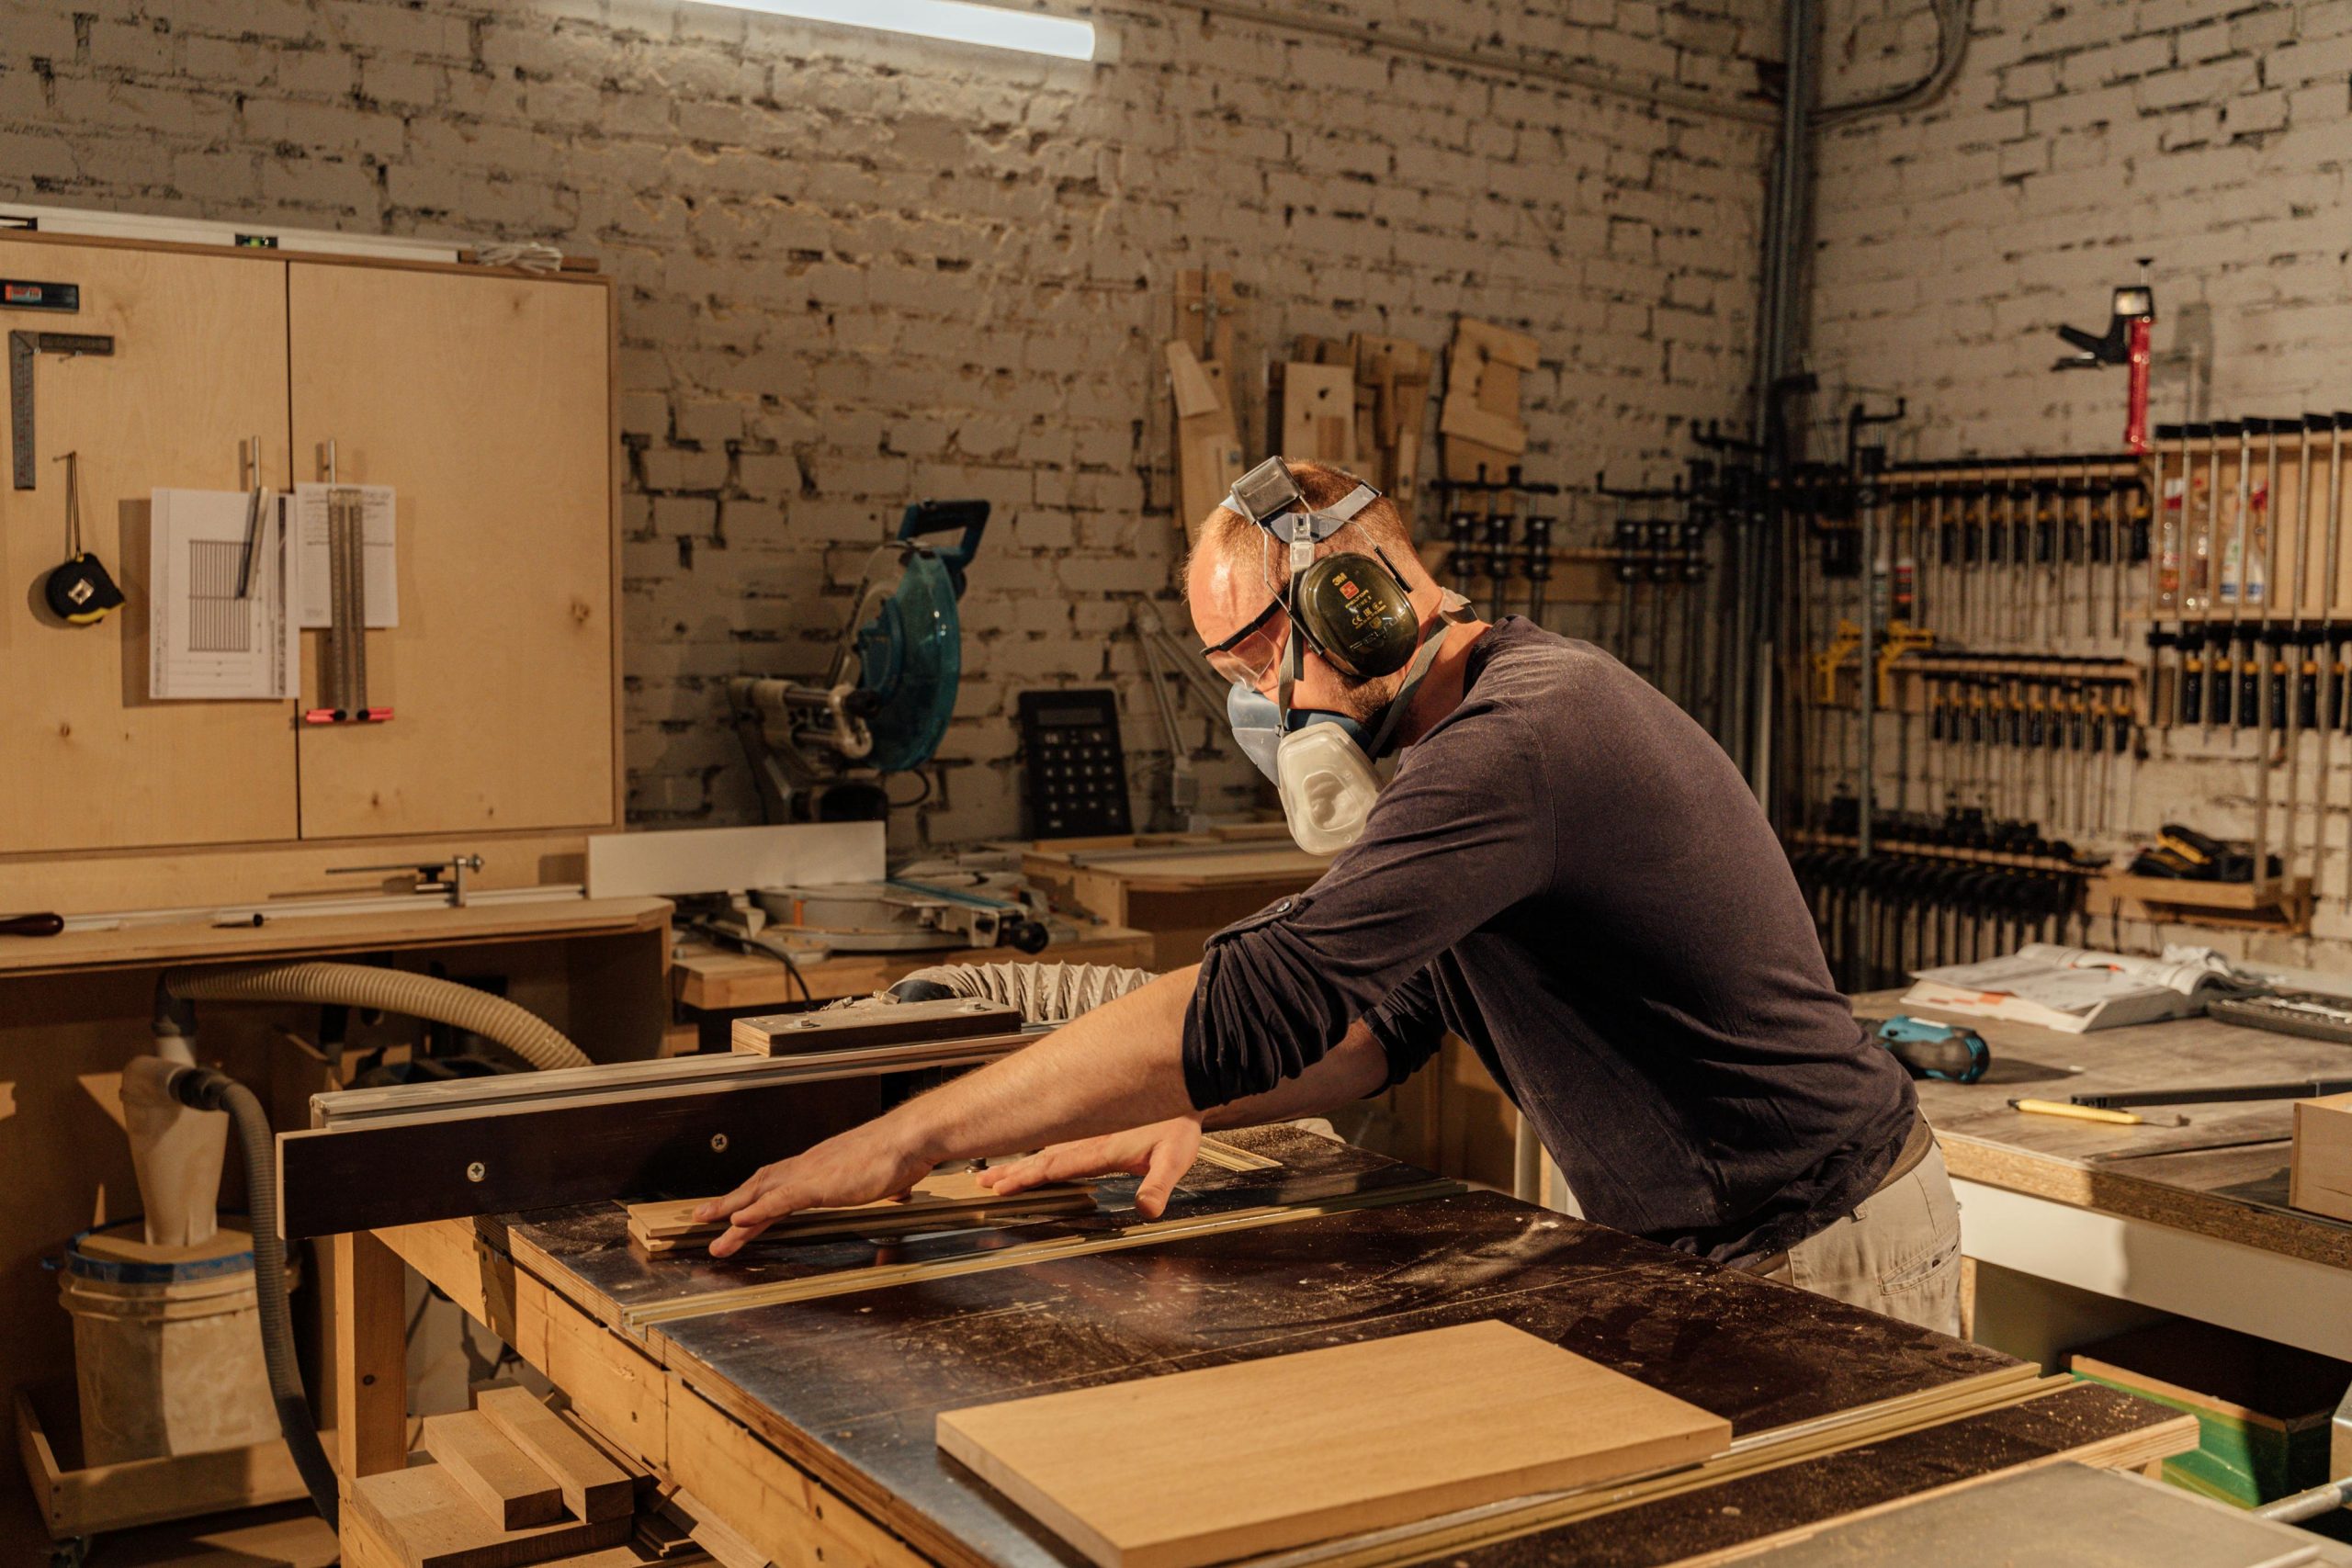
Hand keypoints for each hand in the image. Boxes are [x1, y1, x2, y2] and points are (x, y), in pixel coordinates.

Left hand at [693, 1128, 933, 1257]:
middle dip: (729, 1202)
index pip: (779, 1181)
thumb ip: (888, 1184)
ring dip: (730, 1209)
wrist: (912, 1138)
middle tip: (702, 1217)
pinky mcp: (818, 1185)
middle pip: (759, 1185)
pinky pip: (779, 1200)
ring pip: (760, 1193)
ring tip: (706, 1223)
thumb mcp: (891, 1174)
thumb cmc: (905, 1154)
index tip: (737, 1207)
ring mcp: (811, 1174)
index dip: (754, 1193)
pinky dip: (756, 1211)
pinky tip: (737, 1220)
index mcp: (822, 1164)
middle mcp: (810, 1165)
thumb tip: (901, 1190)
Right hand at [975, 1116, 1202, 1219]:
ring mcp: (1088, 1134)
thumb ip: (1160, 1184)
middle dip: (1010, 1170)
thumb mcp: (1175, 1157)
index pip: (1056, 1166)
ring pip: (1045, 1149)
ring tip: (991, 1172)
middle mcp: (1088, 1140)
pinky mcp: (1093, 1131)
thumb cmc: (1180, 1124)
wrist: (1183, 1088)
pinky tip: (1029, 1158)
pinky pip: (1056, 1144)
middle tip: (981, 1181)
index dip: (1027, 1177)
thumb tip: (1148, 1209)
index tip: (1001, 1186)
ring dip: (1018, 1161)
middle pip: (1041, 1157)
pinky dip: (1036, 1153)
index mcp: (1100, 1148)